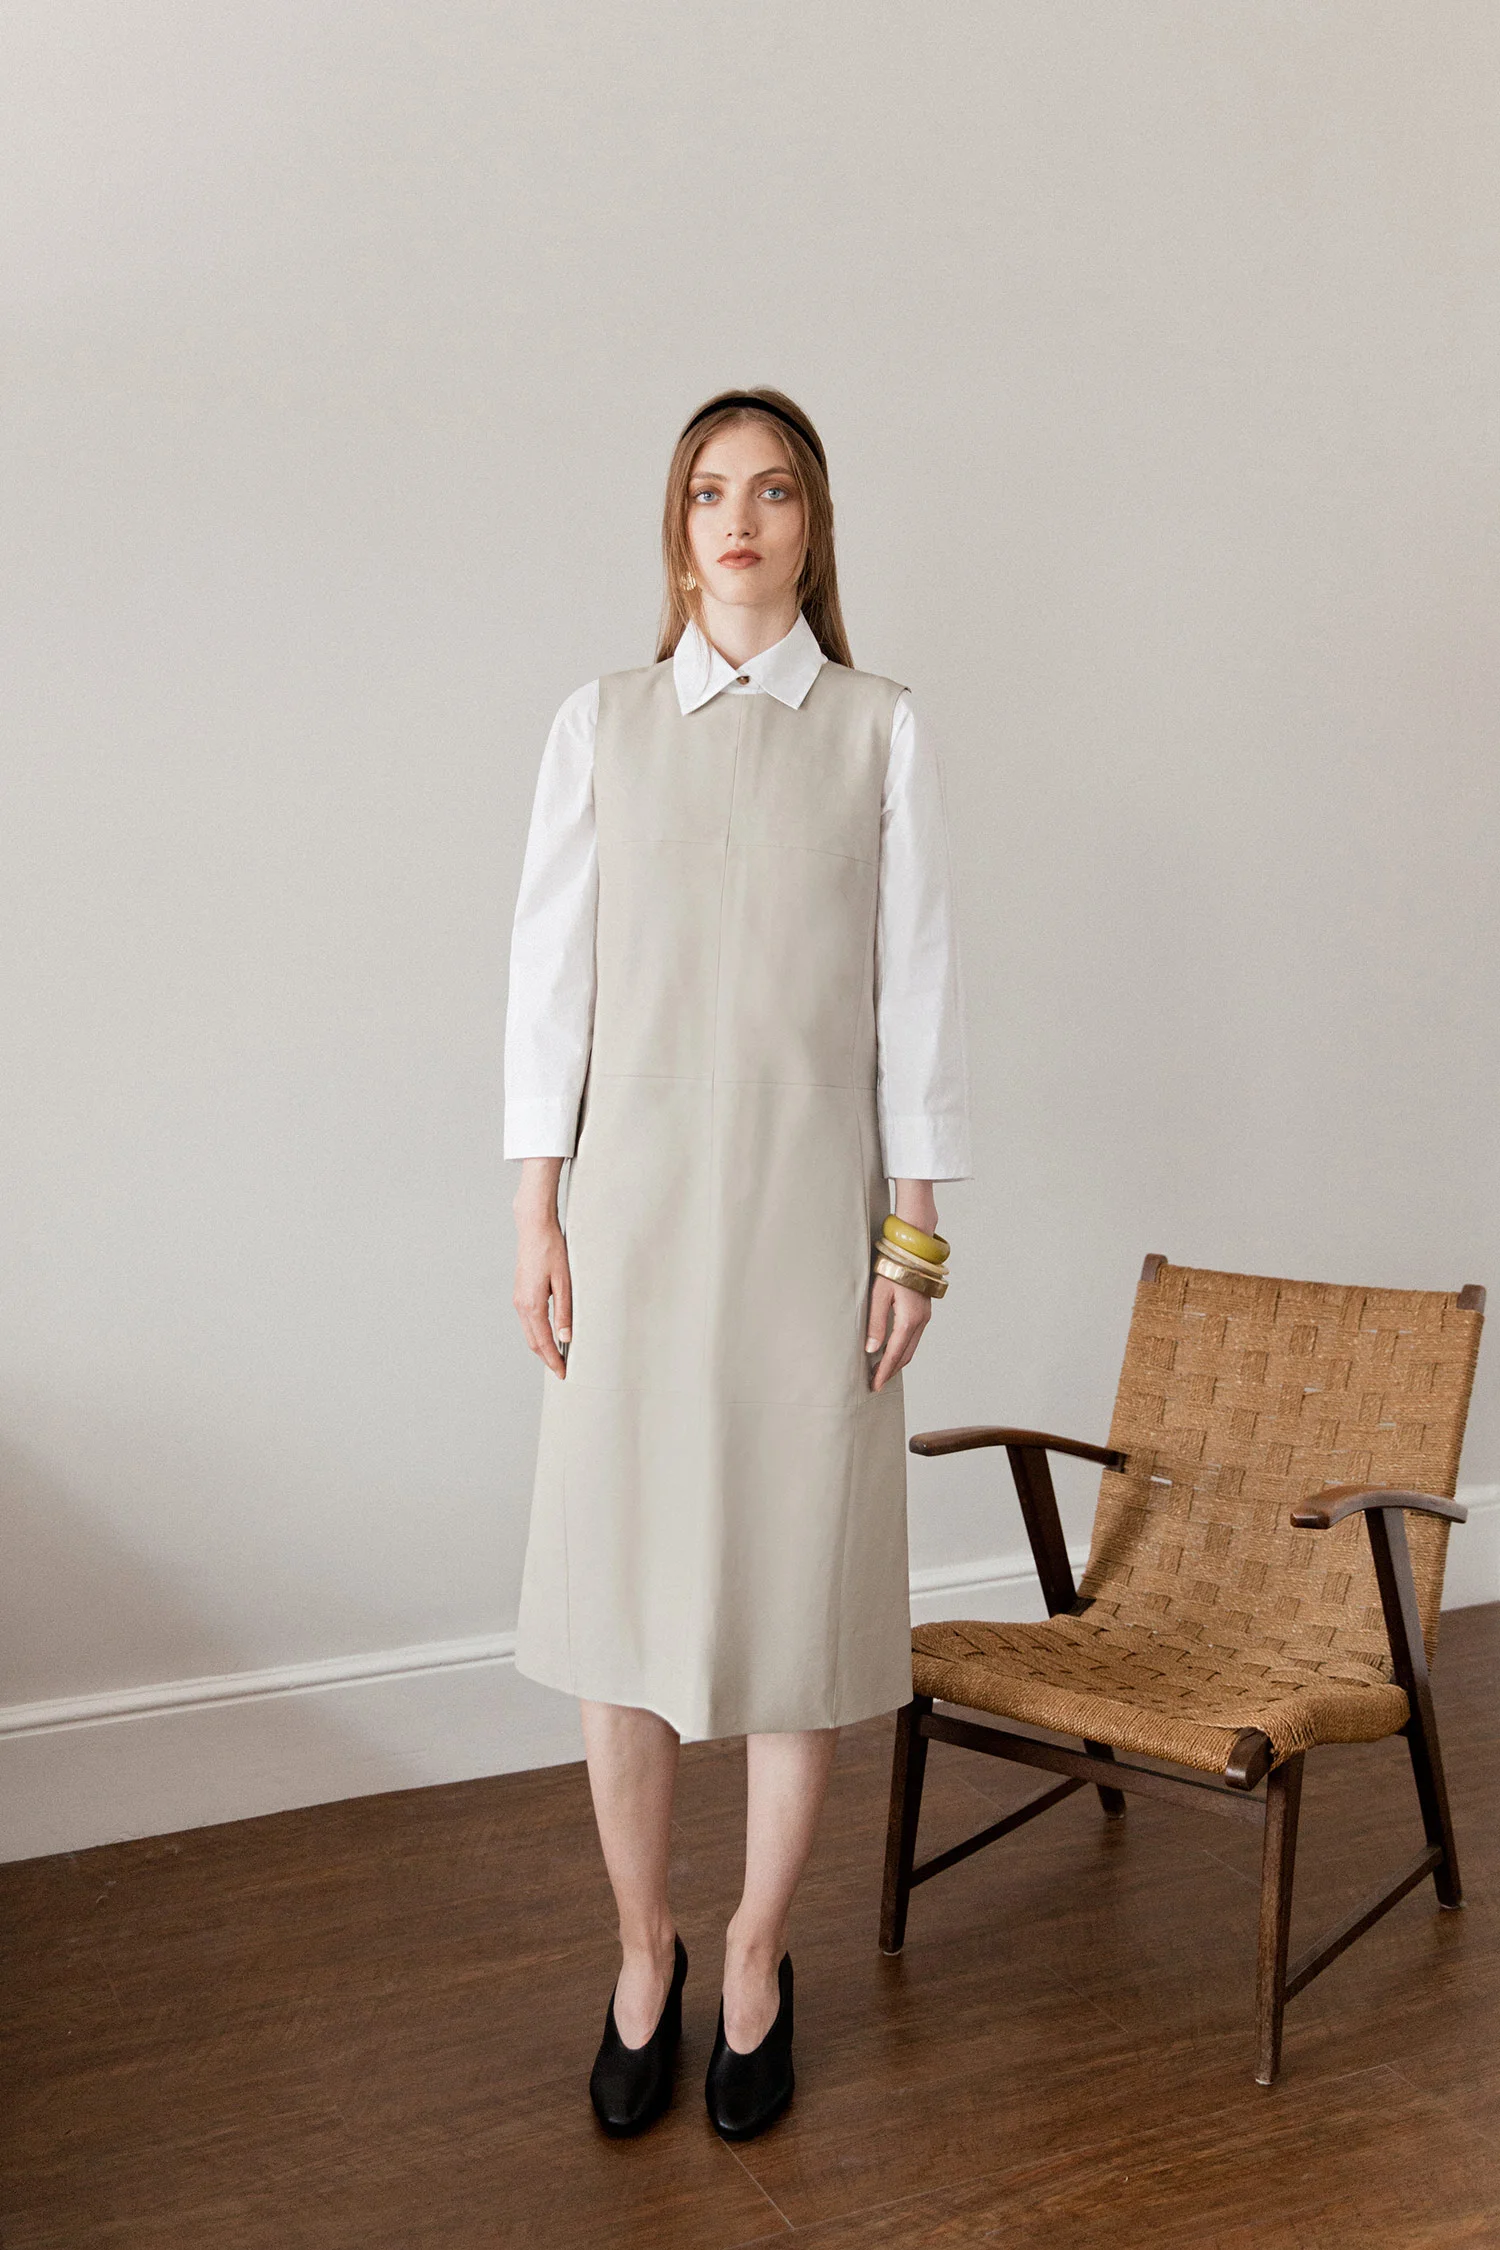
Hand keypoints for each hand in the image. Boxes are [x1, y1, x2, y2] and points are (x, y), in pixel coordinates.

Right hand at [513, 1162, 571, 1377]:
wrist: (534, 1228)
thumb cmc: (551, 1250)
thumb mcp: (564, 1282)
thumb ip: (565, 1312)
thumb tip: (566, 1338)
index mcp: (532, 1305)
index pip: (543, 1342)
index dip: (554, 1360)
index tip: (564, 1373)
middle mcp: (521, 1305)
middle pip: (533, 1342)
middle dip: (547, 1358)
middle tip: (562, 1371)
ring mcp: (518, 1300)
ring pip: (529, 1333)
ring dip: (541, 1347)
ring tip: (558, 1357)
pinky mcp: (520, 1294)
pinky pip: (528, 1322)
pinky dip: (537, 1334)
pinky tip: (549, 1336)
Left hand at [865, 1270, 931, 1390]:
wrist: (912, 1250)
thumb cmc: (892, 1267)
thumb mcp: (878, 1294)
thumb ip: (875, 1323)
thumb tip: (872, 1349)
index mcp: (909, 1319)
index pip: (894, 1354)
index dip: (884, 1372)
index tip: (875, 1385)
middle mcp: (921, 1321)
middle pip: (906, 1355)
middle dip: (891, 1371)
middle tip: (876, 1383)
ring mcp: (925, 1317)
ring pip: (912, 1347)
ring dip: (897, 1361)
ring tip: (881, 1370)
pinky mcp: (924, 1312)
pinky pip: (914, 1337)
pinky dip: (903, 1349)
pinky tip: (892, 1351)